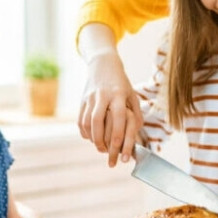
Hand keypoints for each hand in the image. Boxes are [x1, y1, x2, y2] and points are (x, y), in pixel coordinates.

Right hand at [77, 50, 142, 165]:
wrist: (103, 65)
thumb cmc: (121, 84)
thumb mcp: (132, 94)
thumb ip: (136, 113)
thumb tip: (137, 132)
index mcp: (118, 94)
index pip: (118, 116)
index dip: (117, 134)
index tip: (118, 148)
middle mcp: (103, 96)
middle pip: (98, 120)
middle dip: (100, 139)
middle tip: (105, 152)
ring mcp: (90, 97)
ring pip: (86, 121)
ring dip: (92, 138)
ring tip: (99, 147)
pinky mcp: (82, 100)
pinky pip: (80, 120)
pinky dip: (85, 132)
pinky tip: (91, 138)